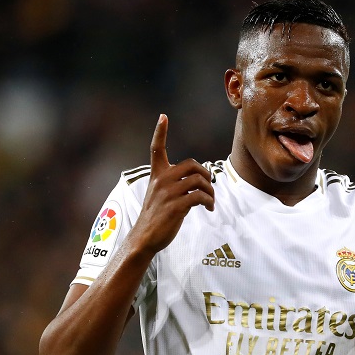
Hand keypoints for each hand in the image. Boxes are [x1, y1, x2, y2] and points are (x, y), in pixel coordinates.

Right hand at [133, 114, 214, 253]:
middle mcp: (161, 180)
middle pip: (192, 164)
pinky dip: (209, 202)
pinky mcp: (175, 206)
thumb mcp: (161, 196)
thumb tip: (199, 182)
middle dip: (206, 174)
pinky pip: (200, 196)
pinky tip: (209, 208)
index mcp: (156, 175)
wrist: (144, 238)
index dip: (160, 132)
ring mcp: (168, 193)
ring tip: (210, 202)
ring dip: (210, 191)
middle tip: (209, 187)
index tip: (163, 117)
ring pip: (199, 181)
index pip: (156, 149)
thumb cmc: (156, 217)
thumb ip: (175, 185)